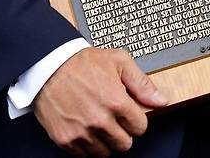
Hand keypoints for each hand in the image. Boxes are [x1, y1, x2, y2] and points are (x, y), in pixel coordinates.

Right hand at [33, 47, 167, 156]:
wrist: (48, 64)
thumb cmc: (82, 61)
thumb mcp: (118, 61)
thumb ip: (142, 83)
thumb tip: (161, 100)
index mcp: (116, 102)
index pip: (140, 128)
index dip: (135, 119)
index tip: (128, 112)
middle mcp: (100, 121)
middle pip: (125, 144)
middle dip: (122, 131)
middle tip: (113, 116)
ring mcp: (82, 132)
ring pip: (105, 152)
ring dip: (104, 139)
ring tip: (97, 120)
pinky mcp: (65, 139)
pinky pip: (84, 155)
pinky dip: (86, 144)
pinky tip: (84, 126)